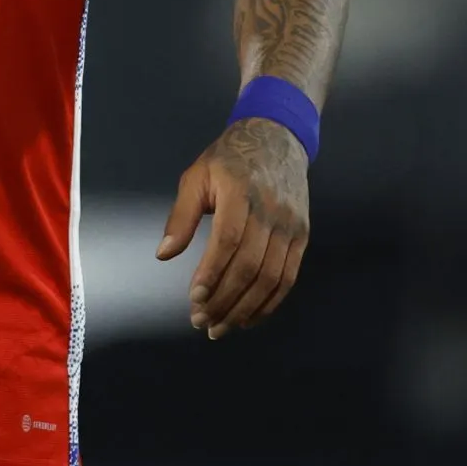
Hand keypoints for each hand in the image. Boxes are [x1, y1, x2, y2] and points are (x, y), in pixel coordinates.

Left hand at [156, 117, 309, 339]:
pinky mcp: (302, 236)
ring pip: (271, 278)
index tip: (193, 299)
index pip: (228, 241)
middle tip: (201, 321)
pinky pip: (288, 277)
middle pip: (250, 266)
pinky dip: (269, 303)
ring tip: (220, 327)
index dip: (212, 274)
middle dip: (224, 300)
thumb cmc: (229, 158)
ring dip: (245, 309)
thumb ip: (181, 216)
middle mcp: (271, 212)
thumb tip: (164, 254)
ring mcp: (291, 226)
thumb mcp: (197, 176)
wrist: (278, 138)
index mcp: (241, 193)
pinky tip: (248, 317)